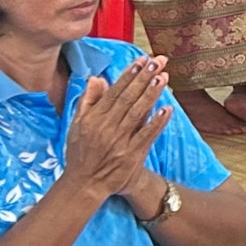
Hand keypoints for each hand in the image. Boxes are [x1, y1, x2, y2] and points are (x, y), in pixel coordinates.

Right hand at [62, 56, 170, 201]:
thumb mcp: (77, 125)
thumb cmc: (81, 152)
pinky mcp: (131, 155)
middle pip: (128, 98)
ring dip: (151, 95)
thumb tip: (97, 78)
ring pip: (138, 113)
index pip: (114, 92)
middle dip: (144, 78)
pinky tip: (167, 109)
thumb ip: (88, 101)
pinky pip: (146, 136)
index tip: (142, 60)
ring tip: (163, 77)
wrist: (84, 185)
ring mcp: (120, 141)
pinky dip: (157, 123)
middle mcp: (106, 127)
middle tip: (159, 61)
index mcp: (93, 118)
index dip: (130, 75)